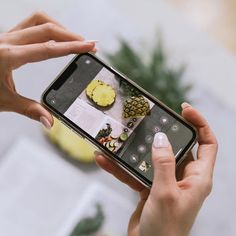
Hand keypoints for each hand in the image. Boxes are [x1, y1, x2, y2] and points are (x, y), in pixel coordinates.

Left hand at [0, 11, 95, 127]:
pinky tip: (55, 38)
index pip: (48, 48)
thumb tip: (50, 122)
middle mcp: (6, 41)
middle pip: (46, 28)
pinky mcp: (6, 37)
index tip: (89, 47)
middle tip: (88, 45)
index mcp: (8, 56)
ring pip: (37, 20)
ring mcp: (6, 36)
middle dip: (71, 36)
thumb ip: (30, 110)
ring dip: (59, 27)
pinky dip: (47, 27)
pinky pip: (30, 24)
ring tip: (74, 40)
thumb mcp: (4, 101)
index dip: (71, 47)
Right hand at [96, 103, 217, 235]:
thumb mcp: (165, 194)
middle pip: (176, 146)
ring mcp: (165, 181)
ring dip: (134, 151)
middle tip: (149, 120)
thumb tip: (161, 138)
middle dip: (162, 132)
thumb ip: (163, 164)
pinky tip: (105, 160)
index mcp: (196, 177)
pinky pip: (135, 172)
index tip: (185, 109)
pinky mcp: (149, 187)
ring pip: (151, 158)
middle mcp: (182, 176)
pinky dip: (121, 167)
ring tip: (120, 138)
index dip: (199, 124)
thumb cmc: (166, 229)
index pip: (207, 143)